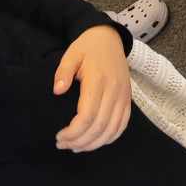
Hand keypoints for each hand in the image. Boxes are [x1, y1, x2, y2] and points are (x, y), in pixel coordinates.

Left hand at [53, 26, 130, 150]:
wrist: (110, 38)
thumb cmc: (87, 47)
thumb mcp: (71, 54)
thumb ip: (63, 72)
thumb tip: (57, 91)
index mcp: (98, 80)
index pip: (87, 116)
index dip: (73, 132)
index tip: (59, 137)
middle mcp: (114, 90)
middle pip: (99, 126)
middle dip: (80, 141)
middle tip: (63, 145)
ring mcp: (123, 95)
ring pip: (112, 129)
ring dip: (95, 143)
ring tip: (77, 147)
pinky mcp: (128, 98)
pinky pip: (122, 124)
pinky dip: (111, 137)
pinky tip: (96, 141)